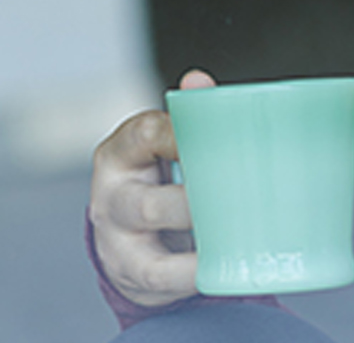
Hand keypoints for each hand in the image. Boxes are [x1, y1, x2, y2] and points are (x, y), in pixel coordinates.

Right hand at [89, 69, 215, 305]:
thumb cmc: (155, 185)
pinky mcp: (132, 270)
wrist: (127, 246)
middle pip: (151, 197)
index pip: (146, 134)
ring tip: (238, 226)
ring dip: (199, 226)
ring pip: (157, 231)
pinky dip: (193, 271)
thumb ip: (186, 119)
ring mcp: (118, 236)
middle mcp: (111, 194)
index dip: (180, 135)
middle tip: (241, 193)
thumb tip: (199, 80)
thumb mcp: (161, 151)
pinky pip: (164, 274)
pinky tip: (222, 265)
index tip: (221, 137)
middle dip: (195, 196)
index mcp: (121, 153)